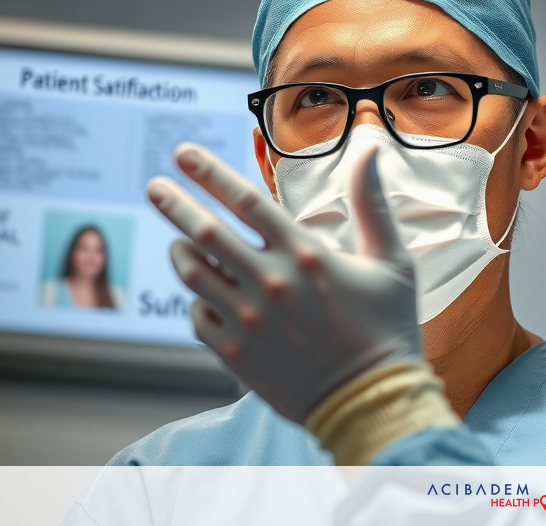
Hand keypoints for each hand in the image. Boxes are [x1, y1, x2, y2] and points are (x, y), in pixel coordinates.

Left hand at [146, 142, 420, 423]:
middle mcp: (270, 282)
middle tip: (154, 186)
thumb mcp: (391, 259)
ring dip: (179, 251)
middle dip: (174, 203)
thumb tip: (368, 146)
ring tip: (178, 241)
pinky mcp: (235, 353)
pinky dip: (196, 300)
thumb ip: (372, 201)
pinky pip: (197, 317)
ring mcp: (248, 319)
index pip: (245, 200)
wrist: (371, 400)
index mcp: (305, 253)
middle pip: (204, 231)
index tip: (183, 154)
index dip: (209, 172)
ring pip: (193, 273)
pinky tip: (205, 294)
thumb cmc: (387, 326)